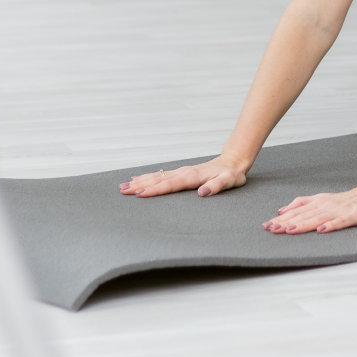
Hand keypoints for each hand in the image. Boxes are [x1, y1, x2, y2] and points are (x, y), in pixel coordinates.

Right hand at [119, 154, 248, 197]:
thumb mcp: (228, 181)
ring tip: (124, 186)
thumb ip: (216, 186)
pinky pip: (160, 175)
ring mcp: (181, 172)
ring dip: (140, 181)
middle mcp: (183, 172)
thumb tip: (203, 192)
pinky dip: (147, 177)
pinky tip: (137, 179)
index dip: (155, 190)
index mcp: (192, 176)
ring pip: (156, 176)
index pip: (170, 184)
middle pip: (158, 179)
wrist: (233, 161)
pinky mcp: (180, 173)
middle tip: (123, 191)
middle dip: (140, 185)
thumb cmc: (231, 174)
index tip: (140, 194)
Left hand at [263, 186, 356, 234]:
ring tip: (290, 230)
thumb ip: (303, 203)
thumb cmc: (348, 200)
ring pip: (318, 218)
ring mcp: (340, 210)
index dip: (281, 218)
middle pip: (304, 215)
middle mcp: (326, 204)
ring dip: (303, 224)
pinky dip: (331, 225)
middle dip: (287, 222)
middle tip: (271, 229)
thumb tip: (281, 210)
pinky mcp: (353, 215)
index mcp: (318, 202)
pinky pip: (341, 221)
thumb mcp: (322, 200)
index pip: (296, 210)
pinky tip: (322, 230)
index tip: (266, 226)